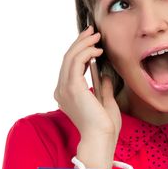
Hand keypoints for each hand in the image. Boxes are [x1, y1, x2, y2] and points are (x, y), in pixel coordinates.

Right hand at [54, 25, 121, 167]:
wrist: (102, 138)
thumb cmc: (105, 125)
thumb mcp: (105, 101)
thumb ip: (102, 87)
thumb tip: (104, 74)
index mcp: (67, 94)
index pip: (70, 66)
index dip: (79, 49)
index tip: (91, 39)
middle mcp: (62, 90)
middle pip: (67, 58)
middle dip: (80, 41)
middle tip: (92, 30)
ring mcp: (65, 89)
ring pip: (70, 58)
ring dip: (83, 43)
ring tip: (96, 35)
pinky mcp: (72, 87)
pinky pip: (76, 63)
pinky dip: (86, 52)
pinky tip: (97, 50)